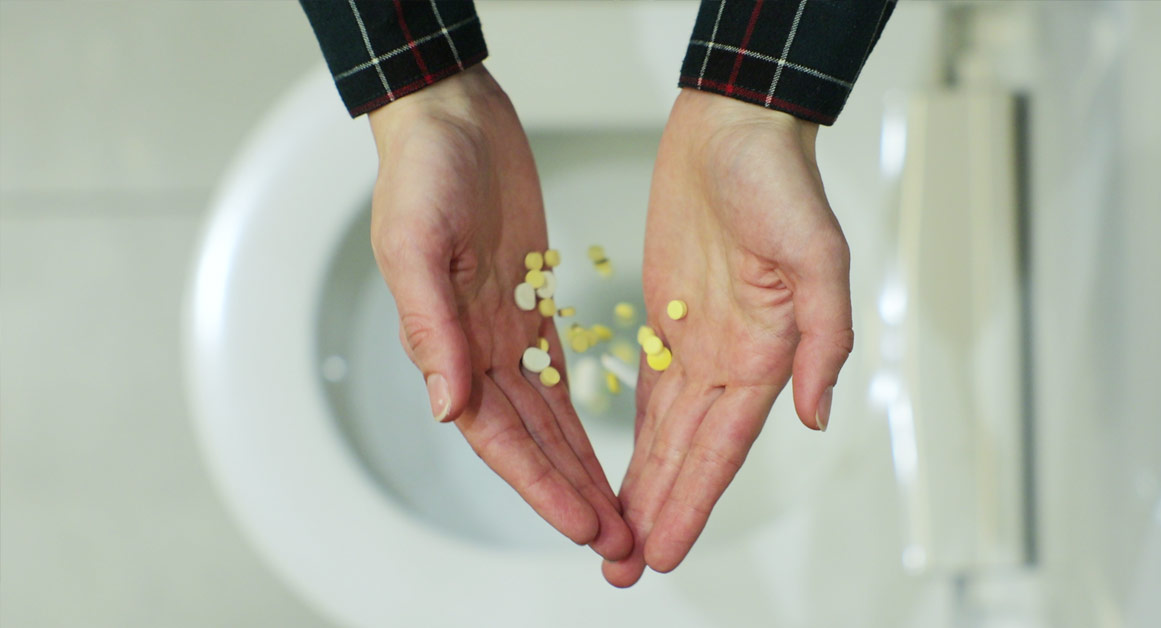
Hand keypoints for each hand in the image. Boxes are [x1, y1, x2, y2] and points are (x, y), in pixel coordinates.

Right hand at [368, 66, 631, 559]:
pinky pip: (558, 376)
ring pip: (547, 420)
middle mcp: (476, 348)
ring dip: (578, 469)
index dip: (541, 485)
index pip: (499, 435)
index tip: (583, 526)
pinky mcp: (531, 304)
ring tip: (617, 515)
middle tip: (615, 544)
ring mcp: (504, 330)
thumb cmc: (422, 170)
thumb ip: (431, 326)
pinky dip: (577, 419)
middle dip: (571, 494)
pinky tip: (601, 452)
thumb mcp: (417, 243)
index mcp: (447, 341)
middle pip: (529, 442)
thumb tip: (447, 407)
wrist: (452, 117)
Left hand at [603, 90, 853, 585]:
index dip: (691, 501)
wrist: (733, 128)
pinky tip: (620, 469)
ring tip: (615, 535)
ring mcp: (697, 342)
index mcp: (768, 352)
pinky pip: (649, 392)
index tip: (662, 550)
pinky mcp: (665, 319)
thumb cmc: (779, 178)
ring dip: (644, 486)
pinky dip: (636, 435)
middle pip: (689, 454)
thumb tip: (816, 416)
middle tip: (623, 566)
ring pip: (667, 433)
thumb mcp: (818, 252)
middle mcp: (733, 359)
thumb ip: (824, 337)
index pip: (723, 447)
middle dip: (658, 511)